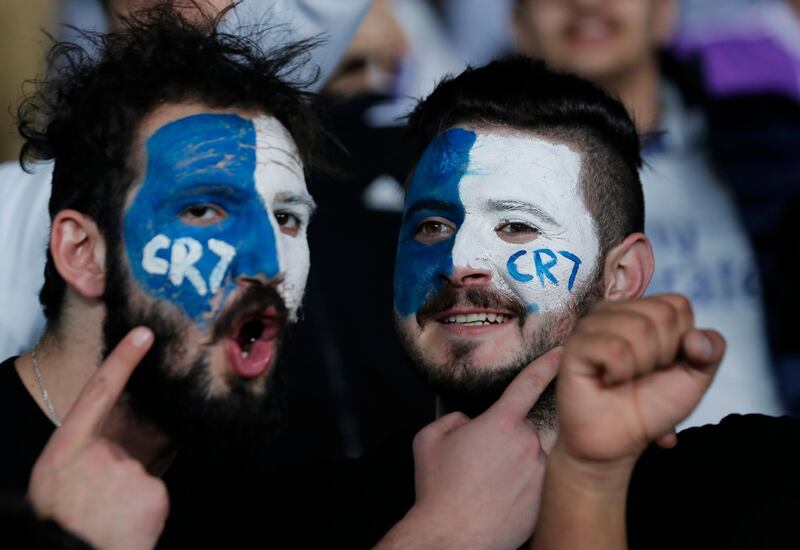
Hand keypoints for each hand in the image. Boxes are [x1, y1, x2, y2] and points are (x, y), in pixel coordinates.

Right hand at [28, 327, 168, 549]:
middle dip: (114, 475)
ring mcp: (128, 471)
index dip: (122, 361)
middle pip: (121, 450)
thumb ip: (81, 456)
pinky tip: (126, 525)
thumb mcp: (54, 481)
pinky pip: (153, 494)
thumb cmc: (58, 522)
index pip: (98, 393)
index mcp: (67, 449)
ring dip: (127, 495)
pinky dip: (143, 509)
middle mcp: (100, 455)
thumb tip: (103, 452)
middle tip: (96, 506)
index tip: (144, 334)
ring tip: (107, 520)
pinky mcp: (153, 491)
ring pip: (138, 476)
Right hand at [395, 348, 560, 549]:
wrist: (453, 536)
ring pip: (529, 456)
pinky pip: (535, 481)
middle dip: (503, 439)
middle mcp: (526, 443)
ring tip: (487, 484)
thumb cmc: (440, 490)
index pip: (529, 384)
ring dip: (513, 464)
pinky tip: (498, 498)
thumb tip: (468, 423)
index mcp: (500, 423)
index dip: (546, 365)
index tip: (560, 353)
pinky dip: (520, 486)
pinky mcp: (545, 498)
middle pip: (521, 429)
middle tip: (479, 462)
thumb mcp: (429, 440)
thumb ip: (452, 418)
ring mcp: (539, 472)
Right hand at [555, 295, 725, 465]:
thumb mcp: (693, 379)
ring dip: (641, 366)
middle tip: (641, 375)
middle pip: (661, 314)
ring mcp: (592, 325)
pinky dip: (620, 372)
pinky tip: (608, 380)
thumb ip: (710, 351)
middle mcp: (614, 311)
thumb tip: (696, 337)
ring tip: (624, 378)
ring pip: (639, 328)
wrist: (619, 441)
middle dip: (662, 355)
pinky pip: (615, 349)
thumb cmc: (649, 407)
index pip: (678, 305)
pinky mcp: (575, 345)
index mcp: (641, 311)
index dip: (680, 341)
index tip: (663, 365)